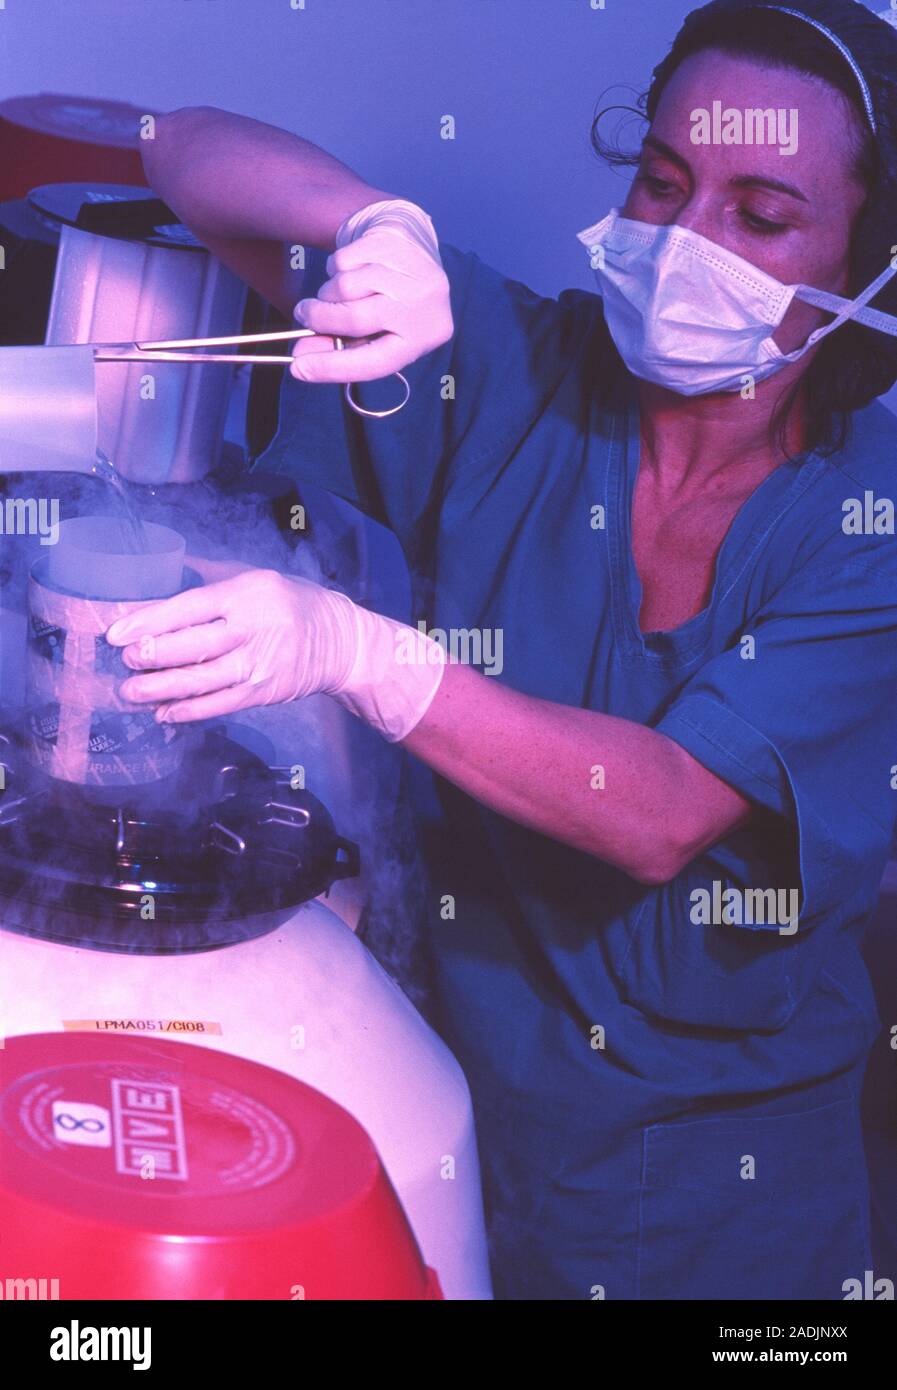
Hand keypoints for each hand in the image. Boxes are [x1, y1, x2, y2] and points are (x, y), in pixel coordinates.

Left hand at [106, 569, 359, 722]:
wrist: (339, 641)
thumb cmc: (290, 603)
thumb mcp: (255, 577)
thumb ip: (210, 577)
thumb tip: (159, 571)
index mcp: (246, 595)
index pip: (190, 607)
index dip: (150, 621)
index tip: (117, 632)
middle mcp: (252, 630)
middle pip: (194, 646)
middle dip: (153, 656)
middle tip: (125, 661)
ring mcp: (258, 665)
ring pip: (202, 680)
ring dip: (162, 689)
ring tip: (130, 693)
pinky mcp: (263, 693)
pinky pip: (220, 705)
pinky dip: (189, 711)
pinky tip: (163, 713)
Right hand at [290, 223, 452, 384]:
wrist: (410, 244)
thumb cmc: (389, 300)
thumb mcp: (374, 332)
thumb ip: (338, 348)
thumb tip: (301, 362)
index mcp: (425, 336)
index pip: (375, 362)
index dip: (332, 367)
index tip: (298, 368)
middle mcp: (426, 303)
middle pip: (355, 320)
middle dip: (321, 320)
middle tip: (303, 315)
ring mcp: (412, 269)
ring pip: (345, 287)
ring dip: (330, 292)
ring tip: (339, 290)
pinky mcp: (392, 241)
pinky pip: (344, 260)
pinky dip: (336, 267)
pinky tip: (351, 267)